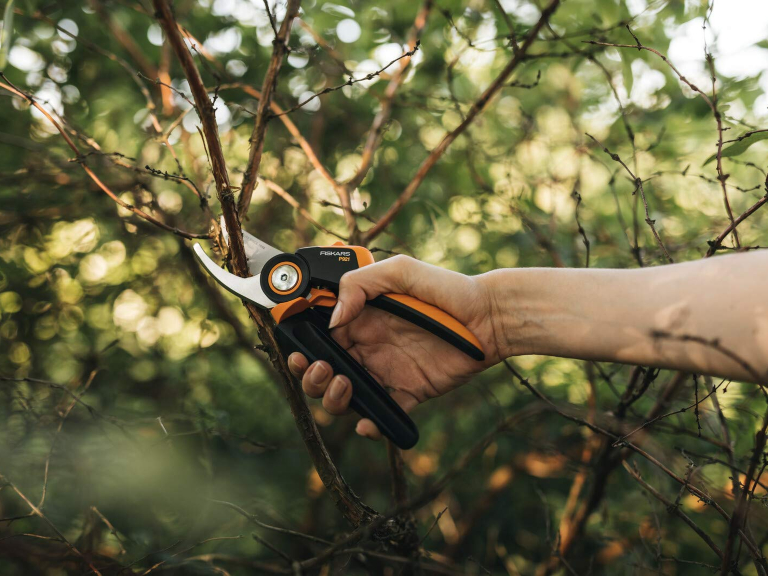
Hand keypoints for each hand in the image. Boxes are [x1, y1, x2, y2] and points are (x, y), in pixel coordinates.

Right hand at [287, 255, 502, 440]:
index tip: (297, 348)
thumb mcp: (401, 271)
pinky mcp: (407, 393)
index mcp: (361, 318)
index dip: (303, 344)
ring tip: (345, 385)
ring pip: (345, 396)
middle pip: (323, 370)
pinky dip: (370, 425)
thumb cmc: (446, 289)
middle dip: (311, 376)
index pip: (319, 335)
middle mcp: (368, 347)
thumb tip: (333, 319)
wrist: (489, 318)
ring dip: (333, 398)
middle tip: (323, 369)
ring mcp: (386, 372)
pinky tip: (368, 422)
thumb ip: (361, 285)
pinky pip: (381, 415)